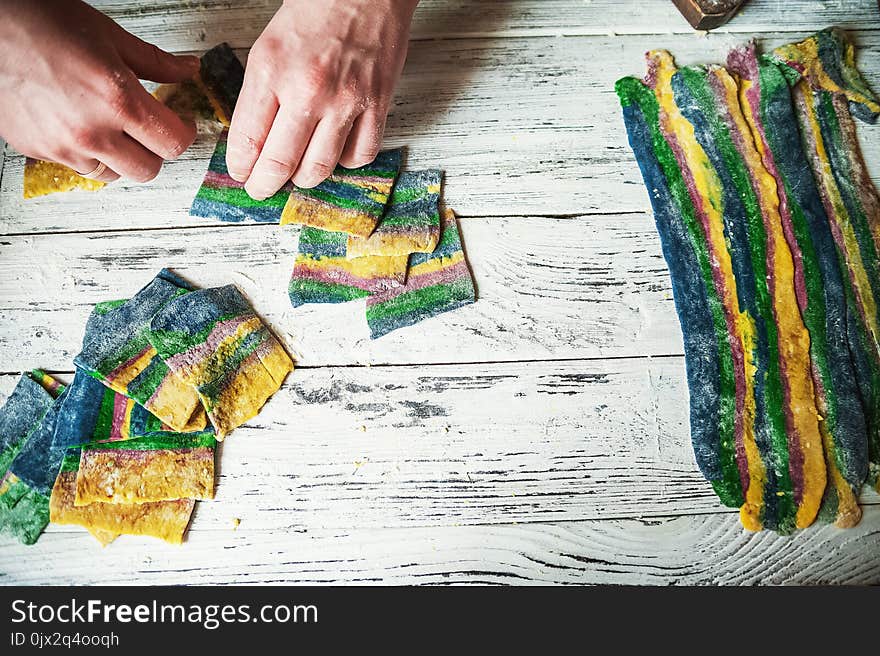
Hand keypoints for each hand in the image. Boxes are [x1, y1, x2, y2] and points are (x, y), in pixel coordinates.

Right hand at [0, 0, 197, 181]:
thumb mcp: (110, 35)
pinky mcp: (38, 151)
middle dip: (155, 150)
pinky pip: (78, 167)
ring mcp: (62, 147)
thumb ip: (156, 62)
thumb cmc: (41, 21)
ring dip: (121, 156)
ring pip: (113, 174)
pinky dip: (87, 153)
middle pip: (147, 170)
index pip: (173, 143)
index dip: (184, 133)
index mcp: (117, 100)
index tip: (181, 124)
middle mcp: (91, 132)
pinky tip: (80, 125)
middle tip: (150, 129)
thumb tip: (188, 69)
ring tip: (112, 127)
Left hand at [227, 0, 418, 199]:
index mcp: (272, 71)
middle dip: (265, 184)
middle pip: (280, 163)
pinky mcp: (377, 105)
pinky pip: (360, 155)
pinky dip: (346, 162)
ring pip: (319, 168)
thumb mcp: (268, 47)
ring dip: (304, 178)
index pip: (247, 139)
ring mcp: (346, 101)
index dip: (241, 166)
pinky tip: (337, 152)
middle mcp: (308, 91)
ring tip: (298, 173)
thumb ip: (260, 95)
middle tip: (261, 189)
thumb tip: (254, 140)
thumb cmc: (315, 12)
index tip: (242, 173)